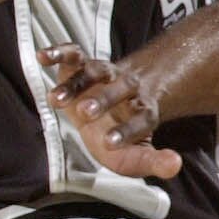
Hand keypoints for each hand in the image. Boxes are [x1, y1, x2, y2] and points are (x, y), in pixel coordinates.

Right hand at [42, 45, 180, 180]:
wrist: (110, 108)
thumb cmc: (120, 136)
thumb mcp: (135, 155)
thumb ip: (152, 161)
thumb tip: (174, 165)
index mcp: (142, 112)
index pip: (142, 119)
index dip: (128, 130)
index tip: (110, 142)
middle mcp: (127, 89)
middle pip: (120, 89)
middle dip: (103, 99)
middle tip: (86, 112)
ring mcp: (105, 74)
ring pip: (95, 71)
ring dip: (76, 82)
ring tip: (56, 98)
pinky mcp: (82, 63)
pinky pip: (74, 54)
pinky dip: (60, 53)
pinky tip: (44, 57)